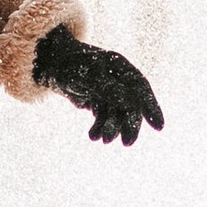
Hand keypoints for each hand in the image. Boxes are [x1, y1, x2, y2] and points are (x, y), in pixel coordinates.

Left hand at [31, 25, 163, 146]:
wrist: (47, 64)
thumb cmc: (67, 65)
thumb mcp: (85, 75)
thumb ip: (107, 87)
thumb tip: (129, 102)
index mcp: (119, 66)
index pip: (140, 87)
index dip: (151, 106)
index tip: (158, 127)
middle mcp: (116, 77)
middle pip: (131, 104)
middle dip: (129, 124)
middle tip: (127, 143)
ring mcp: (107, 88)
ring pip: (117, 113)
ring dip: (112, 128)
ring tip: (103, 140)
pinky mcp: (97, 98)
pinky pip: (104, 116)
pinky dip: (100, 127)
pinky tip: (93, 136)